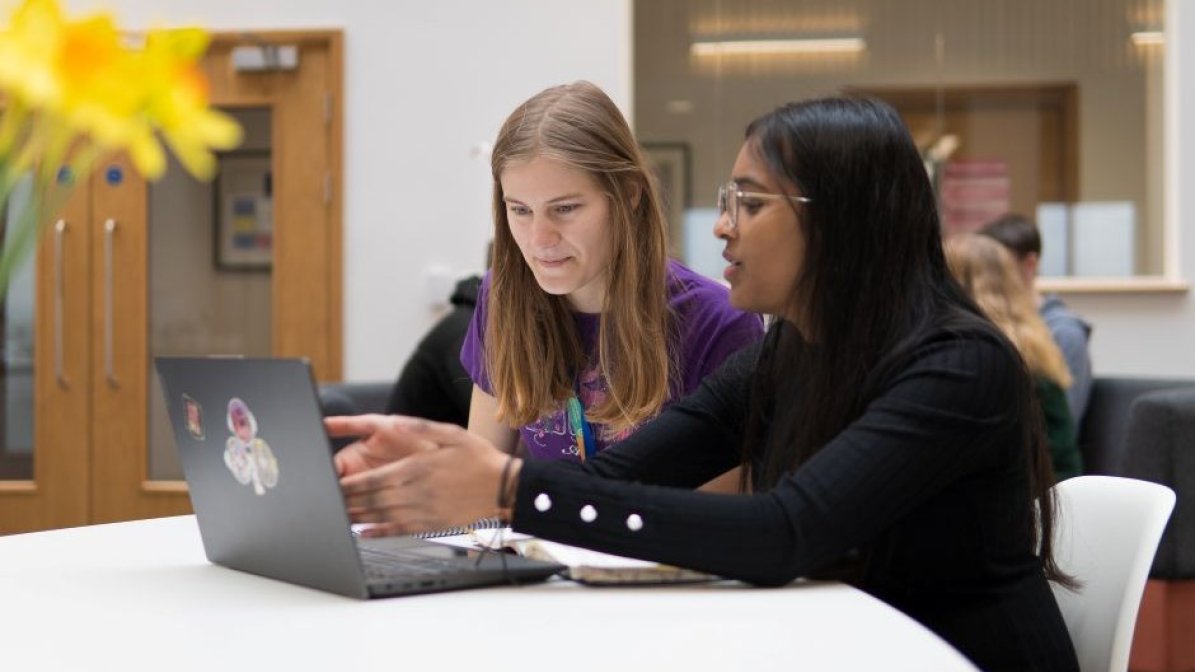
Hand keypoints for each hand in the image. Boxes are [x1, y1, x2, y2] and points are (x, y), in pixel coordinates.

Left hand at [339, 418, 517, 536]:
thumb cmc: (477, 457)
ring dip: (353, 518)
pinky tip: (363, 532)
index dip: (343, 485)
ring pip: (378, 517)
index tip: (326, 485)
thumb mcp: (448, 432)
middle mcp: (413, 492)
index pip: (368, 480)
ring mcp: (420, 511)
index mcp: (413, 469)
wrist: (503, 487)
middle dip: (341, 502)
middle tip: (320, 502)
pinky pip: (396, 530)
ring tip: (332, 517)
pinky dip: (376, 533)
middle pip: (367, 501)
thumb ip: (416, 428)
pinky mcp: (429, 524)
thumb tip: (391, 422)